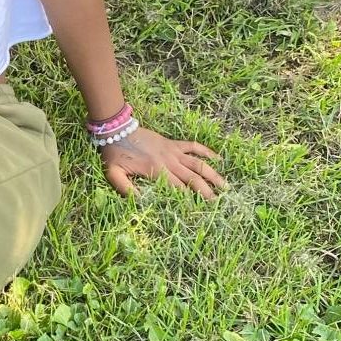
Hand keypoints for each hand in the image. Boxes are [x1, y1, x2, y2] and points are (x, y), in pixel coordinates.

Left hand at [100, 126, 225, 200]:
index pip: (178, 189)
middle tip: (219, 203)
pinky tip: (219, 159)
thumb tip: (141, 203)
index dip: (190, 200)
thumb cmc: (114, 155)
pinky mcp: (173, 143)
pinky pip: (193, 146)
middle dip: (206, 191)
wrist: (116, 129)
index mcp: (156, 171)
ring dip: (213, 174)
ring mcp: (173, 151)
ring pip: (198, 163)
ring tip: (226, 185)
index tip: (201, 211)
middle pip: (193, 178)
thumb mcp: (114, 175)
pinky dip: (207, 152)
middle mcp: (168, 161)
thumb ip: (126, 189)